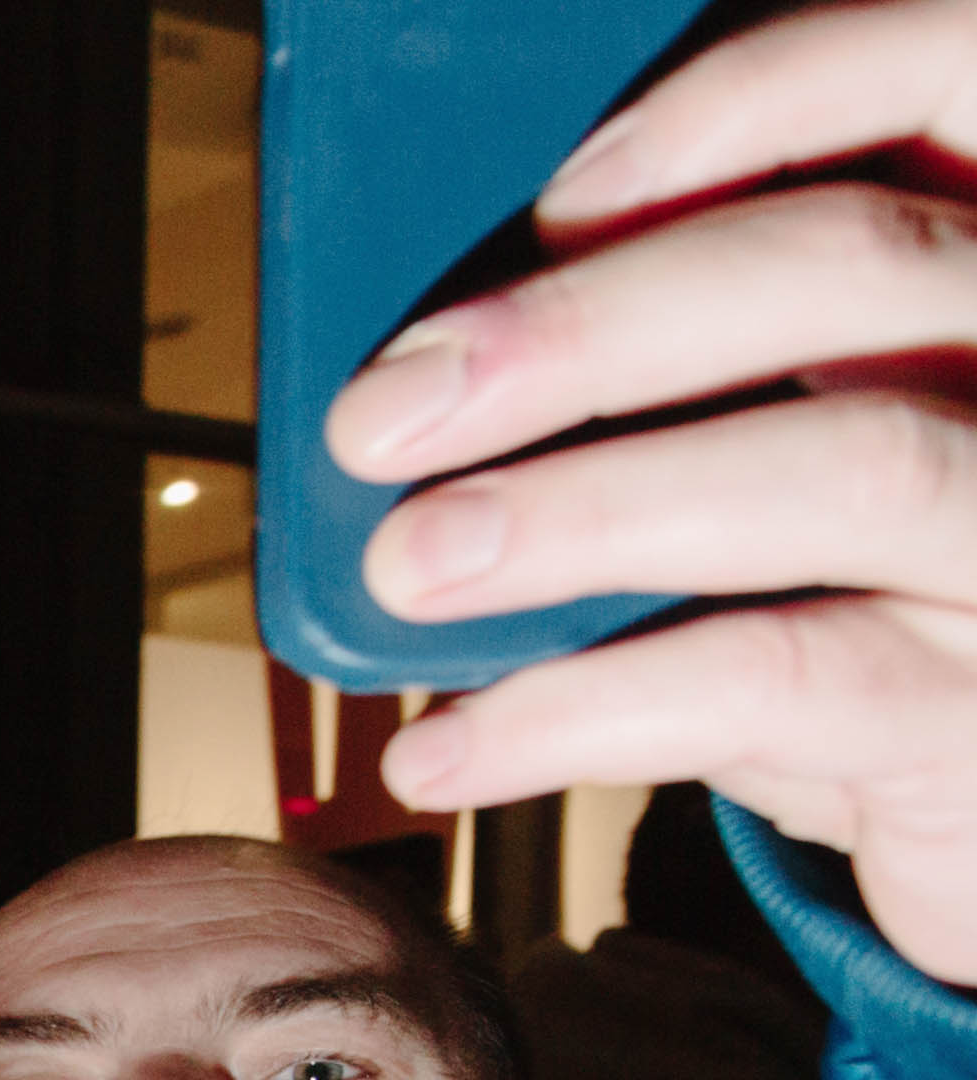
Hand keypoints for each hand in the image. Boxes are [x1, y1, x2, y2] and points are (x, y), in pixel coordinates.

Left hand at [337, 0, 976, 975]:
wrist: (957, 780)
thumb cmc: (850, 578)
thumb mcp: (800, 423)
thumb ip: (699, 350)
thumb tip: (440, 354)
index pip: (948, 74)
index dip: (769, 96)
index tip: (566, 189)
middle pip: (856, 265)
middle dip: (594, 327)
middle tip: (387, 411)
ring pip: (840, 469)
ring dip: (584, 512)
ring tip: (408, 561)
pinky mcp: (973, 715)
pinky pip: (774, 684)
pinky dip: (575, 714)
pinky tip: (444, 748)